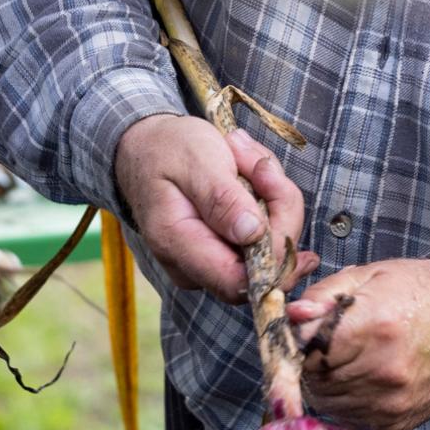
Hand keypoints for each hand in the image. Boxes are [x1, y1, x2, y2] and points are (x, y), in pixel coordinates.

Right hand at [113, 117, 312, 303]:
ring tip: (245, 157)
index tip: (281, 198)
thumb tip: (252, 235)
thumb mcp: (195, 159)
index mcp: (176, 244)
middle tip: (260, 163)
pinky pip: (264, 237)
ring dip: (272, 197)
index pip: (239, 282)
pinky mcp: (223, 252)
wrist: (148, 147)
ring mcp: (209, 262)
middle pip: (263, 264)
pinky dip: (267, 201)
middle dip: (277, 208)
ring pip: (270, 247)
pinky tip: (248, 172)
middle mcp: (191, 265)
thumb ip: (222, 198)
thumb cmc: (167, 149)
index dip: (276, 251)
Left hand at [286, 257, 429, 429]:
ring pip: (329, 404)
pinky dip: (349, 403)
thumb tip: (292, 315)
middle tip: (328, 345)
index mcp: (373, 327)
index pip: (308, 350)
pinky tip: (365, 379)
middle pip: (315, 380)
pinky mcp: (399, 423)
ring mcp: (393, 402)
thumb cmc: (412, 291)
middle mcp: (384, 371)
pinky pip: (353, 420)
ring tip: (348, 360)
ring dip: (328, 385)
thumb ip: (322, 296)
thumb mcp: (366, 277)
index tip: (308, 334)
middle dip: (312, 363)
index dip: (302, 342)